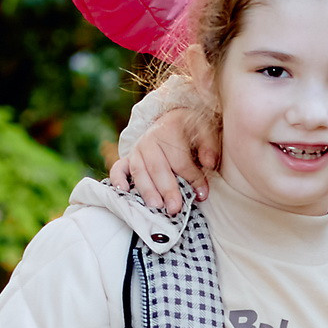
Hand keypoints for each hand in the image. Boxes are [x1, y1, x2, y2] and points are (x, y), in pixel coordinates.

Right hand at [111, 85, 218, 212]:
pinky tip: (124, 192)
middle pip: (158, 167)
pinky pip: (118, 169)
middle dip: (167, 189)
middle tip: (175, 208)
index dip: (192, 178)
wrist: (171, 119)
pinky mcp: (127, 158)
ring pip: (139, 171)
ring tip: (156, 206)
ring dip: (146, 190)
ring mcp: (136, 150)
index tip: (202, 194)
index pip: (181, 160)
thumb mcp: (205, 130)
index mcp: (169, 131)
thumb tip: (209, 163)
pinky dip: (118, 180)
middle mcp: (150, 140)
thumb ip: (209, 146)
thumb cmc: (190, 129)